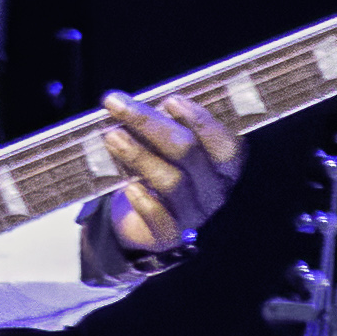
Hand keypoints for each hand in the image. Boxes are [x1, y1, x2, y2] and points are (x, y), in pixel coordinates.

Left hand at [83, 90, 243, 274]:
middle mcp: (215, 190)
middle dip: (151, 124)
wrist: (140, 224)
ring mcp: (195, 214)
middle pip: (187, 151)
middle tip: (119, 105)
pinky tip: (126, 185)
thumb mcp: (165, 148)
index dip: (198, 119)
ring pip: (171, 181)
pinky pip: (159, 217)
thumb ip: (163, 128)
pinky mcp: (170, 235)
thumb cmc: (157, 172)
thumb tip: (137, 103)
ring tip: (112, 136)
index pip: (222, 141)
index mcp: (224, 165)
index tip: (169, 100)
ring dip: (138, 154)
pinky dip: (142, 199)